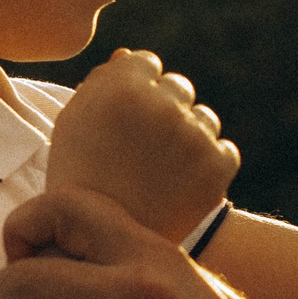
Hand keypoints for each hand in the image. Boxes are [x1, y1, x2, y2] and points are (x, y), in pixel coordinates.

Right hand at [45, 49, 239, 247]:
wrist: (102, 242)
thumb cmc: (79, 179)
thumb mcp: (74, 123)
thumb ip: (100, 82)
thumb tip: (128, 56)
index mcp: (123, 86)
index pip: (147, 64)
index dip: (137, 90)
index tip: (127, 120)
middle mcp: (162, 104)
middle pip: (178, 88)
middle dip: (165, 109)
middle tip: (145, 150)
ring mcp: (194, 134)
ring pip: (203, 119)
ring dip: (188, 137)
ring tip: (161, 172)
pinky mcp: (218, 164)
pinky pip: (223, 150)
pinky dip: (207, 166)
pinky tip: (180, 186)